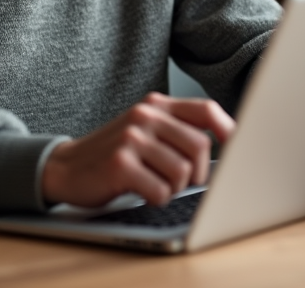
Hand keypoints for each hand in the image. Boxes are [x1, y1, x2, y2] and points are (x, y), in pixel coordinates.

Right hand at [41, 92, 234, 207]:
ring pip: (182, 171)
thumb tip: (229, 145)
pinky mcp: (119, 163)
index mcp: (156, 104)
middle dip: (198, 173)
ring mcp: (131, 137)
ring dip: (176, 188)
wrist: (65, 167)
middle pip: (199, 146)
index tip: (239, 149)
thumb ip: (178, 130)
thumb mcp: (146, 130)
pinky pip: (160, 190)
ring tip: (158, 185)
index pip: (206, 110)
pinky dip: (158, 199)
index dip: (229, 130)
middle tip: (183, 183)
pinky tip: (143, 193)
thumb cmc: (115, 154)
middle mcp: (145, 115)